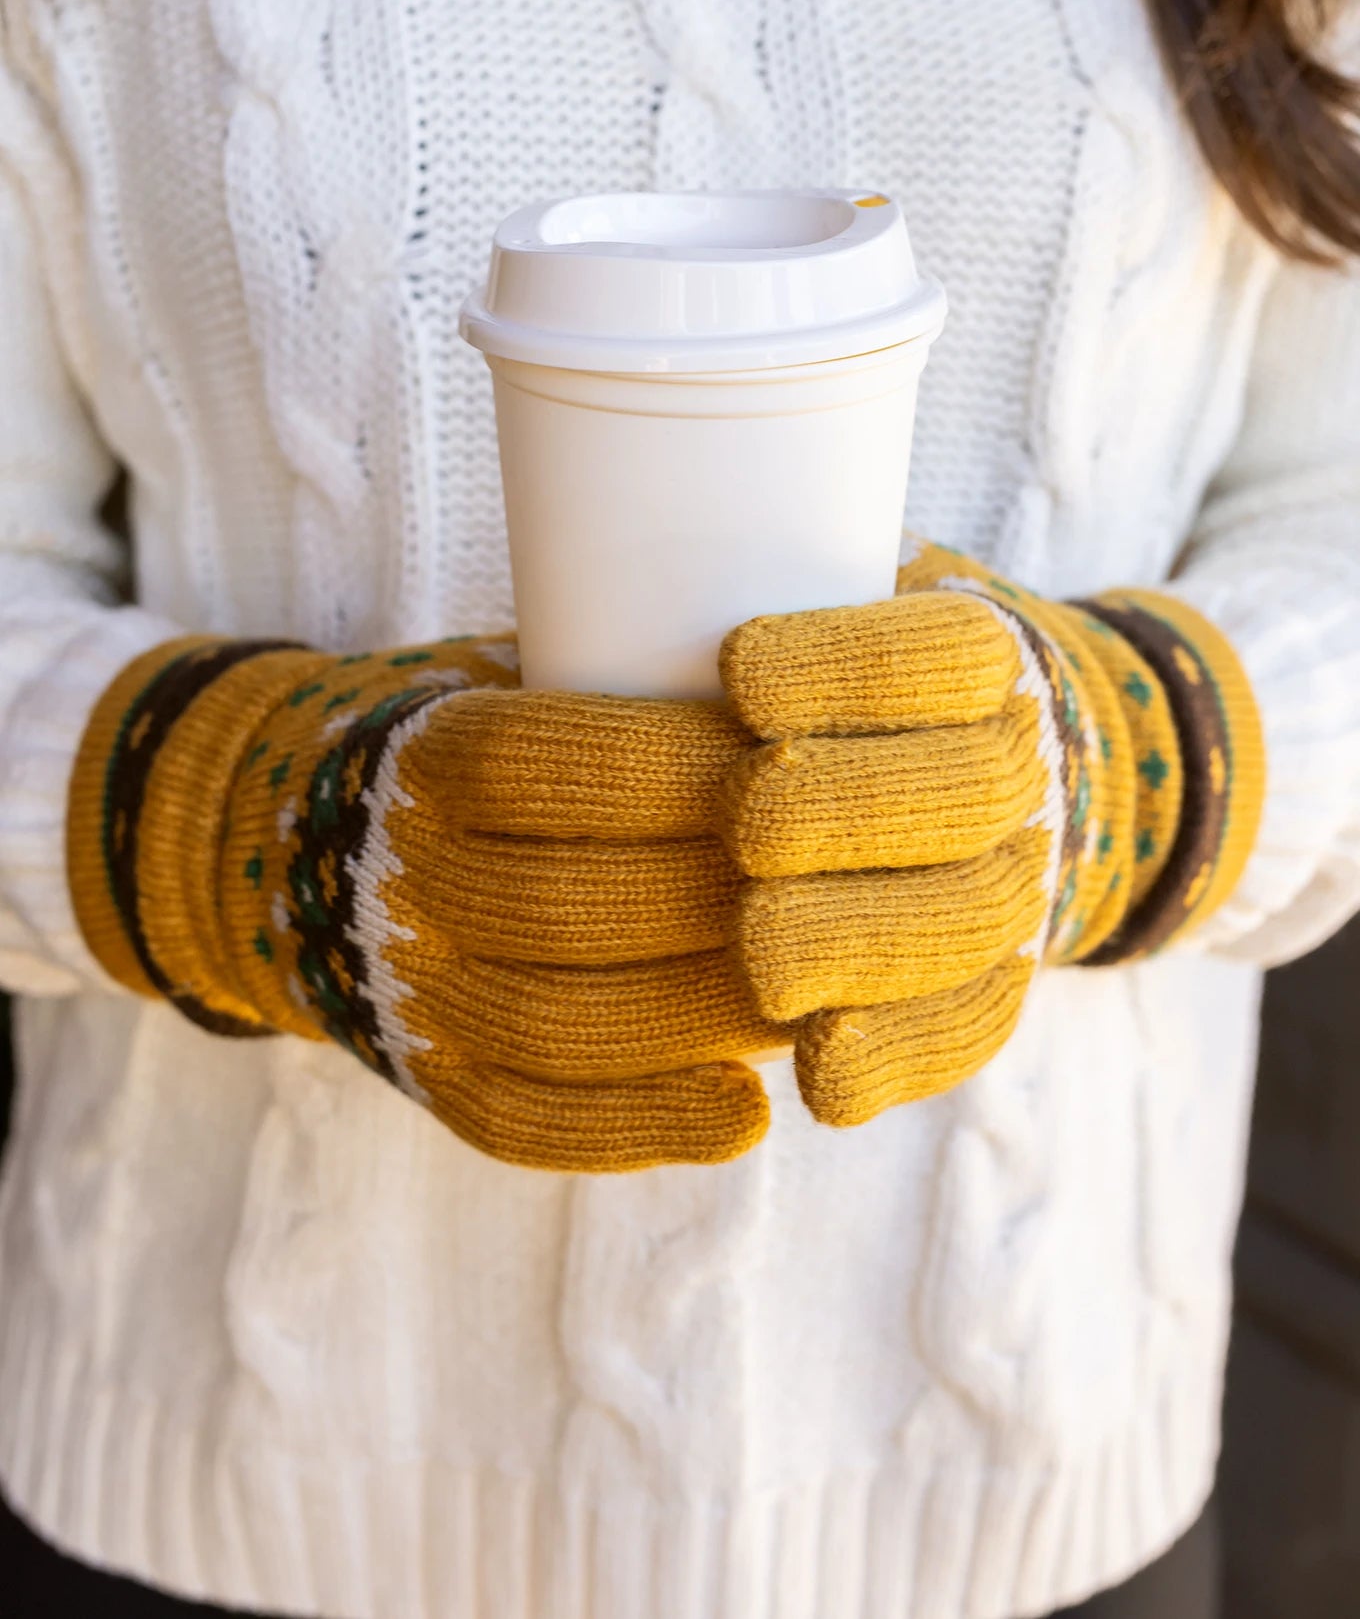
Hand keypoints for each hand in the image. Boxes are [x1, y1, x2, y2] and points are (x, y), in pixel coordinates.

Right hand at [69, 635, 780, 1171]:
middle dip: (721, 903)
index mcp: (426, 760)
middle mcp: (403, 878)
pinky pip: (530, 1118)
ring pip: (561, 1020)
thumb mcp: (520, 675)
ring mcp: (410, 989)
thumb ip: (629, 677)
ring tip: (817, 999)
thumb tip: (815, 685)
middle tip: (840, 894)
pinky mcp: (431, 1078)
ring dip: (703, 1015)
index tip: (793, 766)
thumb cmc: (479, 745)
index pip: (550, 763)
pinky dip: (642, 1123)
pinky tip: (745, 1115)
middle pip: (572, 901)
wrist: (308, 842)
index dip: (680, 770)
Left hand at [716, 539, 1263, 1127]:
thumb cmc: (860, 679)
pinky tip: (824, 1076)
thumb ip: (768, 590)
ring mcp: (1016, 882)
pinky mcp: (992, 980)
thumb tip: (607, 571)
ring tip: (762, 955)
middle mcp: (1020, 768)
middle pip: (965, 793)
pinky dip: (902, 1056)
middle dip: (853, 809)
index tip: (738, 668)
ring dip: (867, 938)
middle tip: (748, 824)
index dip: (849, 666)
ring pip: (967, 920)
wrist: (1003, 767)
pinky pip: (968, 1027)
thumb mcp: (842, 598)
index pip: (940, 654)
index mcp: (984, 660)